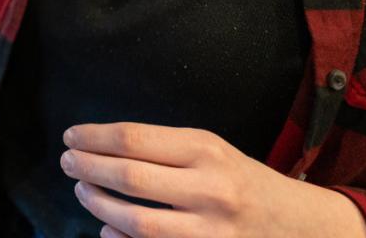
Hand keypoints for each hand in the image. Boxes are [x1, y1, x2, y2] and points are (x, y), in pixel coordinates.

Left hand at [61, 123, 365, 237]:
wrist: (299, 225)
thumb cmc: (241, 179)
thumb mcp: (210, 149)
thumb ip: (161, 149)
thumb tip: (100, 153)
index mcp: (206, 150)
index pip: (133, 139)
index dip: (93, 138)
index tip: (71, 137)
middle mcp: (209, 189)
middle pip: (129, 178)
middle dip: (87, 169)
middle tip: (67, 163)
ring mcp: (209, 231)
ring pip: (135, 222)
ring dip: (97, 205)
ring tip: (83, 191)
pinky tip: (106, 228)